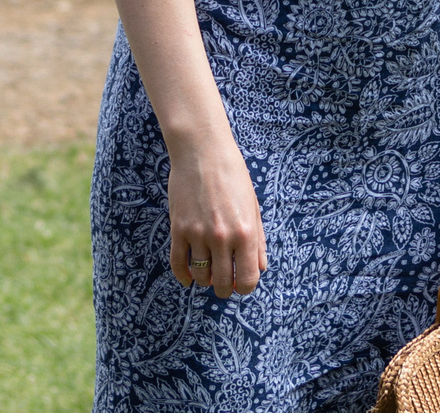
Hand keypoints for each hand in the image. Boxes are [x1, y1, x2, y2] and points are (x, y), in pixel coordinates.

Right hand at [167, 131, 265, 295]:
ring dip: (205, 280)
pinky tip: (188, 277)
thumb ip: (258, 239)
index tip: (242, 284)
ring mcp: (198, 234)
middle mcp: (222, 237)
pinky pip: (178, 263)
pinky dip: (183, 275)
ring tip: (208, 273)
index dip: (245, 287)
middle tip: (224, 284)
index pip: (247, 279)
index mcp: (246, 232)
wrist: (202, 151)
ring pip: (201, 275)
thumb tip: (261, 267)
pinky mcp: (178, 229)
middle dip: (225, 289)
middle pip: (223, 283)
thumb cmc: (233, 175)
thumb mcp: (253, 206)